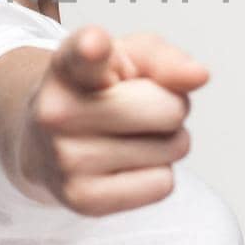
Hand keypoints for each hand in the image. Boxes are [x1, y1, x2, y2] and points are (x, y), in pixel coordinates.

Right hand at [21, 27, 210, 216]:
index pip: (83, 55)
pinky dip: (157, 174)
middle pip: (169, 110)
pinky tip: (124, 164)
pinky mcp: (82, 200)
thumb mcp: (128, 58)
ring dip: (165, 141)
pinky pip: (163, 184)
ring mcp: (66, 160)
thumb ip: (164, 57)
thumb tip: (198, 75)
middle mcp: (56, 112)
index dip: (92, 48)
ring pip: (172, 148)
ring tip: (127, 136)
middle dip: (170, 107)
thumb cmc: (97, 91)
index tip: (95, 45)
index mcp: (68, 65)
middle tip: (137, 108)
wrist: (45, 142)